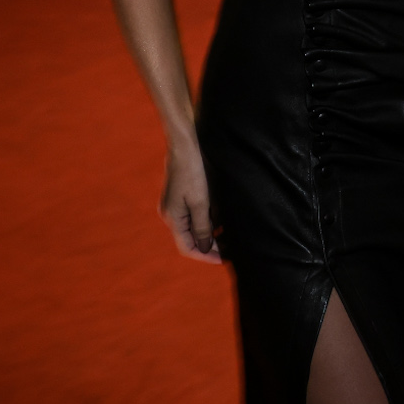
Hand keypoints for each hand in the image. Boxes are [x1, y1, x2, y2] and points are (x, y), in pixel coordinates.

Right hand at [161, 142, 220, 261]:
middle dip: (211, 246)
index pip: (188, 247)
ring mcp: (175, 205)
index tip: (225, 259)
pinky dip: (208, 221)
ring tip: (231, 237)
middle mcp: (171, 215)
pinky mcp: (182, 196)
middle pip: (190, 239)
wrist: (186, 144)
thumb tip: (205, 248)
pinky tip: (223, 221)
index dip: (206, 255)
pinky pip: (195, 215)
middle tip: (232, 250)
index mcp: (173, 219)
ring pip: (194, 228)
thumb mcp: (200, 202)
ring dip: (211, 234)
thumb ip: (202, 227)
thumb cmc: (193, 171)